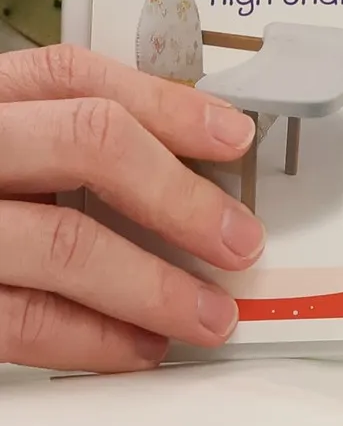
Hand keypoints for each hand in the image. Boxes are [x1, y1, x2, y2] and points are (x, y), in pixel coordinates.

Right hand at [0, 43, 264, 370]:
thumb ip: (59, 136)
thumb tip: (186, 160)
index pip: (81, 77)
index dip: (170, 103)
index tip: (234, 137)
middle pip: (91, 144)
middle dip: (179, 196)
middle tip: (237, 240)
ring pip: (63, 241)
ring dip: (151, 286)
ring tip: (204, 315)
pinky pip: (17, 319)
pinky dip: (89, 338)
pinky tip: (135, 347)